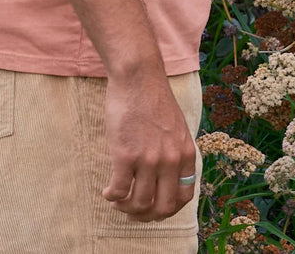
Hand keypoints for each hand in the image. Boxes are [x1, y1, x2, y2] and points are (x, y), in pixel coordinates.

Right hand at [101, 68, 197, 221]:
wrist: (138, 77)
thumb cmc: (153, 98)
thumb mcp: (176, 128)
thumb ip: (175, 152)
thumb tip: (166, 176)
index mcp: (186, 154)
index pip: (184, 197)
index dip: (167, 209)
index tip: (153, 207)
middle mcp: (171, 161)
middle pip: (163, 208)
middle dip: (147, 216)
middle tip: (133, 211)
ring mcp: (149, 160)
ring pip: (140, 203)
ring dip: (126, 208)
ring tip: (117, 200)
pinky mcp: (126, 155)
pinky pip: (119, 190)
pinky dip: (112, 196)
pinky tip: (107, 192)